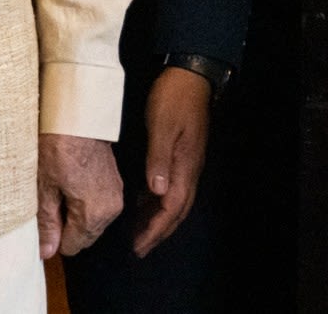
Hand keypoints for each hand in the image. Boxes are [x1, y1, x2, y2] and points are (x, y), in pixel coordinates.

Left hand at [37, 133, 123, 257]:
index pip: (72, 246)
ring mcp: (115, 195)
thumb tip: (46, 251)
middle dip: (65, 224)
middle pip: (84, 236)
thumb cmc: (58, 145)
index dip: (54, 235)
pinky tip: (71, 179)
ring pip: (91, 221)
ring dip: (75, 212)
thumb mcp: (45, 185)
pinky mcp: (115, 183)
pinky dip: (84, 200)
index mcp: (93, 214)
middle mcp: (110, 209)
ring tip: (60, 184)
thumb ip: (47, 222)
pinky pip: (98, 205)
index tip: (44, 214)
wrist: (79, 115)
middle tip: (50, 196)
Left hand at [132, 66, 210, 257]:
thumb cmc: (173, 99)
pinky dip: (156, 199)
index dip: (155, 229)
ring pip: (173, 200)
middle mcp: (189, 170)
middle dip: (157, 231)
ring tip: (138, 232)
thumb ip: (159, 157)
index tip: (139, 245)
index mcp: (185, 167)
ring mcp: (186, 163)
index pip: (171, 208)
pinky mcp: (181, 154)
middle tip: (138, 248)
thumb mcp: (162, 125)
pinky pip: (170, 186)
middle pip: (175, 211)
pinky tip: (143, 200)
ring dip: (157, 217)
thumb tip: (156, 190)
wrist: (189, 77)